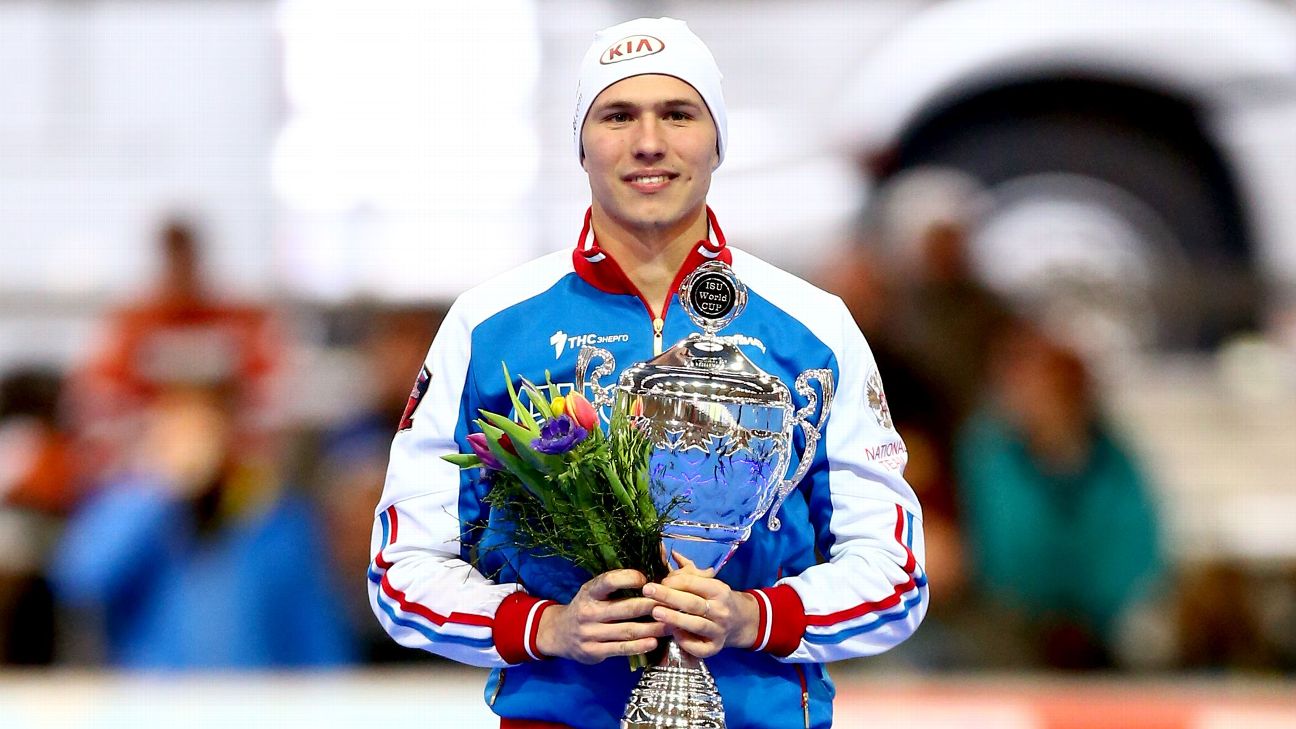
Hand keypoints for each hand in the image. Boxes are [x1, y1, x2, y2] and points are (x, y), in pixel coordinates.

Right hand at [534, 569, 666, 664]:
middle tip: (671, 604)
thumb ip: (615, 583)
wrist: (559, 633)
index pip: (609, 581)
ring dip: (652, 628)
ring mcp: (591, 633)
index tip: (647, 579)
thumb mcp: (593, 591)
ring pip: (627, 630)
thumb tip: (648, 566)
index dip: (630, 578)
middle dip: (651, 605)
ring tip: (670, 624)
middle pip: (625, 608)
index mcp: (589, 592)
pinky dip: (639, 646)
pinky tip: (654, 642)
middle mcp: (589, 612)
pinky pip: (621, 648)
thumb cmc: (586, 607)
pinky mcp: (594, 652)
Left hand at [643, 553, 759, 657]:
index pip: (694, 583)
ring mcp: (719, 630)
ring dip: (674, 618)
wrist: (741, 621)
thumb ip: (690, 572)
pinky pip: (699, 647)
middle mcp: (721, 610)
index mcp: (719, 590)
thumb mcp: (709, 582)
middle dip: (669, 596)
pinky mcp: (715, 648)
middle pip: (693, 603)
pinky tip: (673, 634)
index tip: (658, 581)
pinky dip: (686, 641)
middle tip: (648, 591)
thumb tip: (672, 554)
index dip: (675, 581)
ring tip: (655, 612)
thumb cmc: (717, 599)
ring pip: (695, 624)